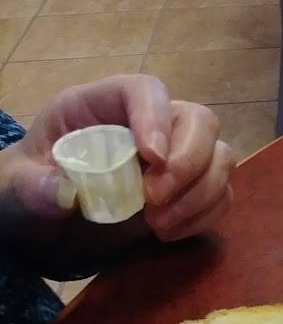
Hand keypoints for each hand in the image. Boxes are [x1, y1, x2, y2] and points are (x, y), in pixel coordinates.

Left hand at [14, 74, 234, 240]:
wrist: (47, 220)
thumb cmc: (33, 187)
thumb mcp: (17, 185)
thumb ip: (33, 186)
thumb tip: (62, 193)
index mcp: (102, 105)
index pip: (145, 90)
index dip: (156, 117)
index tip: (151, 159)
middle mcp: (149, 123)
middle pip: (200, 120)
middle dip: (189, 162)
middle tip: (154, 200)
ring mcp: (177, 155)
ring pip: (220, 156)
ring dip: (200, 194)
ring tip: (157, 224)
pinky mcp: (190, 189)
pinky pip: (221, 194)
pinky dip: (204, 216)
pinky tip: (168, 233)